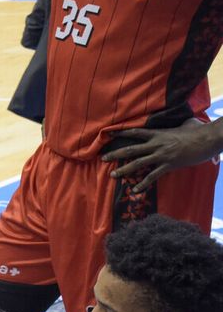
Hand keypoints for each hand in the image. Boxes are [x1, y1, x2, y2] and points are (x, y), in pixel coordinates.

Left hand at [102, 124, 221, 190]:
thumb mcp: (187, 124)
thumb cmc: (198, 131)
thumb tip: (187, 121)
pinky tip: (135, 190)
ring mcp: (162, 155)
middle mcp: (156, 144)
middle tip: (102, 158)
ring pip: (138, 163)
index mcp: (158, 134)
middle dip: (116, 154)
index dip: (121, 132)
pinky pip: (153, 176)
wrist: (208, 138)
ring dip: (124, 170)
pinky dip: (143, 183)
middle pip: (131, 149)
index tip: (108, 134)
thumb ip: (182, 124)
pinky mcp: (169, 165)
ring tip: (113, 175)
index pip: (135, 132)